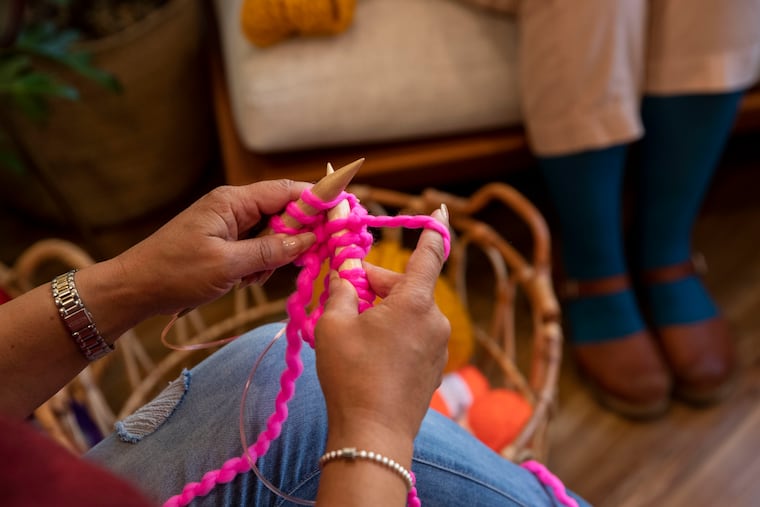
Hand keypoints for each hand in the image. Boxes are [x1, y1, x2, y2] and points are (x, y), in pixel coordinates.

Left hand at [110, 180, 315, 317]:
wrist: (136, 288)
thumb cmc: (175, 273)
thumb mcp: (228, 265)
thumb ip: (271, 250)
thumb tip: (309, 240)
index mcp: (233, 202)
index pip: (286, 191)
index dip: (317, 199)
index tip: (343, 210)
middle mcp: (235, 208)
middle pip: (284, 212)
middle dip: (296, 235)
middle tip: (306, 258)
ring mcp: (230, 225)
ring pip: (273, 233)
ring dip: (275, 255)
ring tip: (253, 276)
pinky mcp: (226, 242)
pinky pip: (259, 248)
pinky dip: (260, 264)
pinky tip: (244, 280)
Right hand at [314, 208, 450, 444]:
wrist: (374, 434)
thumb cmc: (352, 375)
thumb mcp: (334, 325)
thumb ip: (342, 291)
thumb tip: (348, 278)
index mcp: (415, 301)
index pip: (430, 253)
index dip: (434, 228)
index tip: (440, 210)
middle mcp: (436, 319)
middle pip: (405, 286)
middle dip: (374, 285)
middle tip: (342, 297)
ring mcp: (438, 345)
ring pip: (407, 312)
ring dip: (381, 311)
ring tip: (350, 332)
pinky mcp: (434, 367)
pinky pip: (413, 335)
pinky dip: (392, 333)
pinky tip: (368, 353)